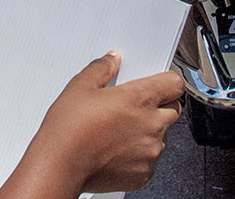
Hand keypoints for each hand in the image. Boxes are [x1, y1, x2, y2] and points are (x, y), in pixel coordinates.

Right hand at [0, 51, 181, 197]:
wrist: (60, 166)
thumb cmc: (69, 130)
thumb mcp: (80, 86)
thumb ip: (101, 68)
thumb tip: (111, 60)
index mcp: (140, 98)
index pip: (175, 83)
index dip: (166, 80)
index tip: (157, 82)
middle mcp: (151, 125)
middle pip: (174, 108)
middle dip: (160, 105)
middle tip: (135, 106)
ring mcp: (150, 152)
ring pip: (162, 135)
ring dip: (150, 130)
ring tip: (120, 130)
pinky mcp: (144, 174)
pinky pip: (151, 159)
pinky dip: (140, 154)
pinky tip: (117, 149)